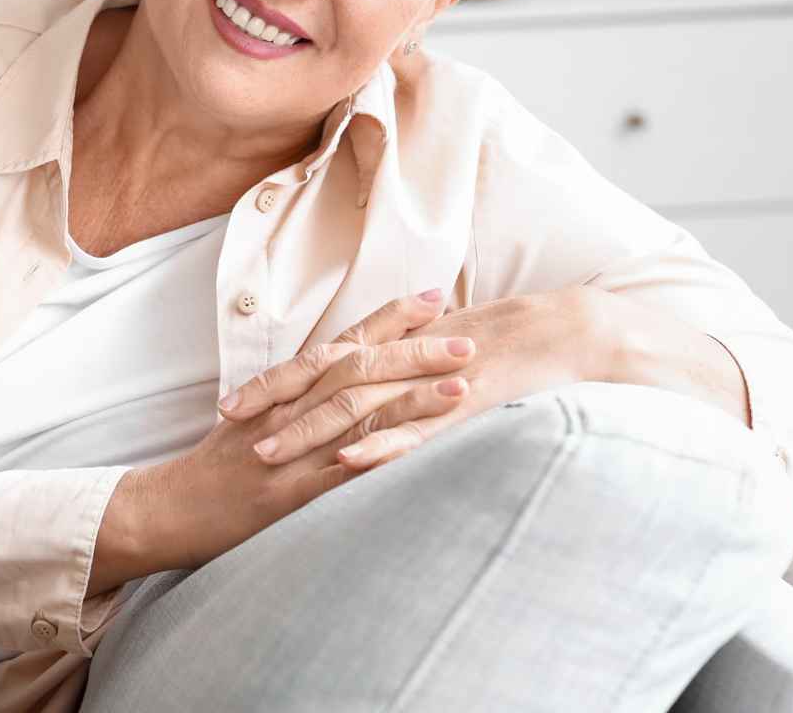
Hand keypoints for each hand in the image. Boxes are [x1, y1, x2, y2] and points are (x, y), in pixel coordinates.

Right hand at [131, 291, 469, 570]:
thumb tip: (348, 374)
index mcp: (289, 390)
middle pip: (361, 368)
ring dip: (412, 400)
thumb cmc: (217, 464)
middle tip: (468, 341)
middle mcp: (294, 409)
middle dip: (418, 353)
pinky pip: (338, 475)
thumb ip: (302, 394)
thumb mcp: (260, 417)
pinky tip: (416, 455)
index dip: (391, 318)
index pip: (347, 342)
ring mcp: (292, 450)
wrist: (168, 506)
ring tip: (461, 388)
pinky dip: (376, 461)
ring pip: (357, 414)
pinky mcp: (288, 495)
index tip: (435, 296)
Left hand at [223, 285, 622, 471]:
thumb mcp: (441, 348)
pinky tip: (349, 463)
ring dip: (311, 429)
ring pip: (359, 405)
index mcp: (396, 344)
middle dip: (275, 402)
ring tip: (269, 454)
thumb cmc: (507, 341)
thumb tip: (365, 381)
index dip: (276, 381)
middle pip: (326, 378)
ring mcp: (429, 382)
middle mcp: (404, 358)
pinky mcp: (461, 405)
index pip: (322, 361)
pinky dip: (381, 444)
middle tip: (230, 425)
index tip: (233, 403)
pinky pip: (415, 428)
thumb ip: (401, 365)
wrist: (563, 330)